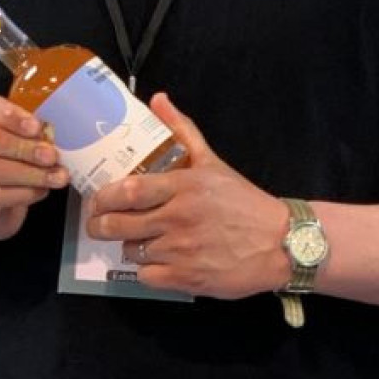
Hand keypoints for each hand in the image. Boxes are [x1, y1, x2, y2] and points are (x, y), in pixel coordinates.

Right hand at [0, 95, 68, 241]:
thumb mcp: (34, 143)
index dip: (12, 116)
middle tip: (51, 156)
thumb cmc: (23, 164)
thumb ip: (45, 135)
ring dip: (29, 173)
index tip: (37, 127)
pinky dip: (23, 193)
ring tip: (57, 177)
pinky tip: (42, 191)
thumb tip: (70, 136)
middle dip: (21, 147)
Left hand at [85, 93, 289, 298]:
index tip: (97, 200)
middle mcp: (178, 218)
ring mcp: (181, 251)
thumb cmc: (245, 202)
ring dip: (130, 247)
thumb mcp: (213, 163)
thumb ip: (183, 131)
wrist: (281, 243)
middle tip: (99, 224)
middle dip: (100, 226)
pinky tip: (158, 261)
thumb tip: (158, 99)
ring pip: (131, 251)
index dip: (102, 198)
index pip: (126, 191)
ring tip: (140, 240)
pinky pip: (146, 276)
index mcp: (184, 187)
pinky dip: (147, 270)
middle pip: (118, 225)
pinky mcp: (187, 278)